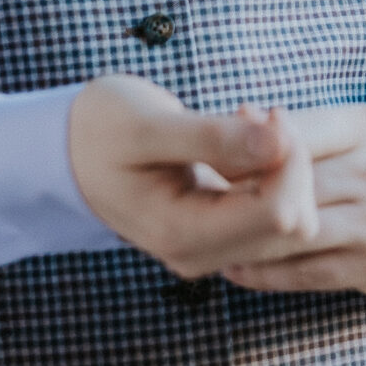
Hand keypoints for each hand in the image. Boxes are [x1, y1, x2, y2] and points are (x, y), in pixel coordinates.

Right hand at [68, 73, 318, 275]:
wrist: (69, 151)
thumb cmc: (100, 131)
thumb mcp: (147, 125)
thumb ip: (212, 137)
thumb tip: (279, 144)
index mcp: (182, 235)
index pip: (280, 213)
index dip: (289, 159)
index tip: (261, 110)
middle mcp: (202, 255)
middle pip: (295, 222)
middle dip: (289, 162)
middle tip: (250, 111)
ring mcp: (213, 249)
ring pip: (293, 219)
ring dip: (282, 165)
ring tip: (240, 120)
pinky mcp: (221, 233)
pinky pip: (275, 211)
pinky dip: (271, 171)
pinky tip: (238, 137)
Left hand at [221, 104, 365, 297]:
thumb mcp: (351, 131)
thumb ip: (296, 130)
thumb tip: (235, 114)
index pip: (289, 139)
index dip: (241, 153)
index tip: (208, 163)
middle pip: (288, 188)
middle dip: (237, 199)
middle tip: (200, 205)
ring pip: (292, 234)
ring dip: (243, 240)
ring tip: (211, 236)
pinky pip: (304, 274)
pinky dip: (263, 272)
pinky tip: (237, 265)